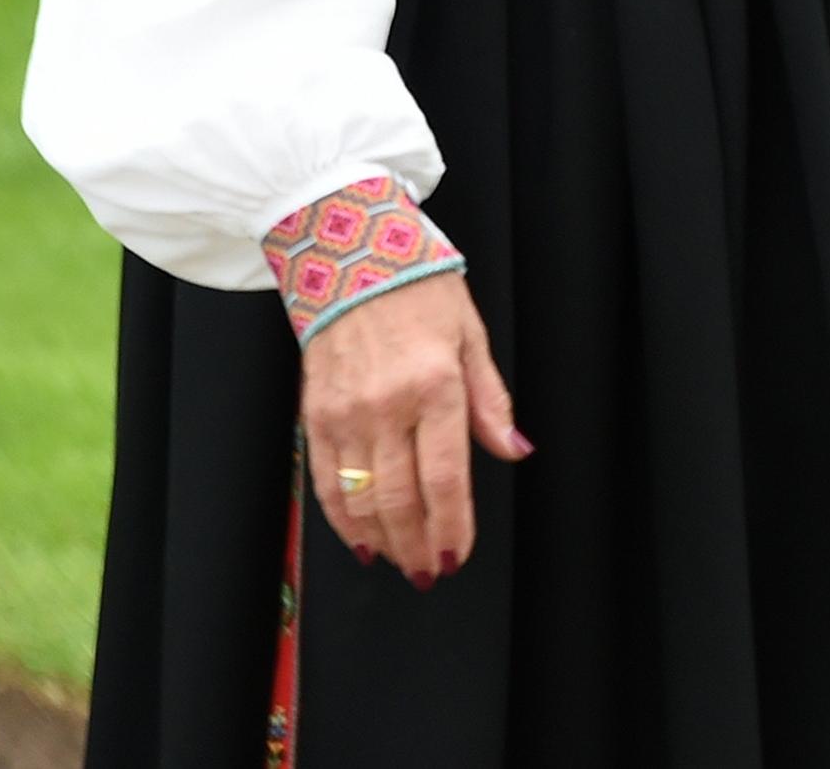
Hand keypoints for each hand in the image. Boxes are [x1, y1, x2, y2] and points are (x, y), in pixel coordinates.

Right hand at [299, 275, 525, 584]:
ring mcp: (345, 414)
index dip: (451, 526)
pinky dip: (342, 519)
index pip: (445, 478)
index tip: (457, 555)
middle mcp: (387, 406)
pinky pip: (325, 482)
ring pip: (361, 499)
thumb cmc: (422, 291)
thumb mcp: (473, 337)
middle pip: (401, 499)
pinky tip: (360, 540)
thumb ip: (490, 401)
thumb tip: (514, 450)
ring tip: (402, 563)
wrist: (352, 257)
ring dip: (382, 541)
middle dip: (417, 546)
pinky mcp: (314, 416)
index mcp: (436, 386)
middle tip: (431, 573)